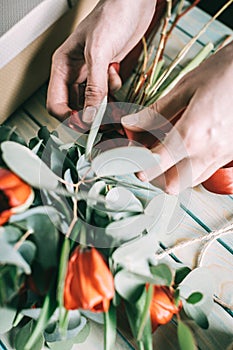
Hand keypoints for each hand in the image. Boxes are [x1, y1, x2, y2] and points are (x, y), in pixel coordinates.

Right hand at [47, 0, 155, 122]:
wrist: (134, 5)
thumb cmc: (112, 15)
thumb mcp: (98, 52)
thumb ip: (94, 87)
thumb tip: (89, 115)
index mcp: (63, 67)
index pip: (56, 104)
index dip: (68, 118)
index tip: (85, 124)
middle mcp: (75, 74)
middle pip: (75, 108)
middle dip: (89, 116)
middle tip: (103, 121)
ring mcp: (91, 76)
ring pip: (92, 104)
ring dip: (104, 106)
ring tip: (114, 99)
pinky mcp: (106, 76)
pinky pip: (108, 95)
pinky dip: (114, 92)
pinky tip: (116, 74)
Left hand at [122, 42, 232, 193]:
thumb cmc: (226, 71)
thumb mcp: (186, 88)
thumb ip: (156, 112)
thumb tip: (131, 124)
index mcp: (191, 135)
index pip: (154, 164)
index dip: (137, 162)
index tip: (130, 154)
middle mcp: (208, 153)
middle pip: (172, 184)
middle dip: (154, 175)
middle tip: (147, 156)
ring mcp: (222, 155)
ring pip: (190, 181)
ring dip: (173, 174)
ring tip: (165, 152)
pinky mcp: (230, 153)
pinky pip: (206, 171)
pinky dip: (190, 167)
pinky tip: (187, 148)